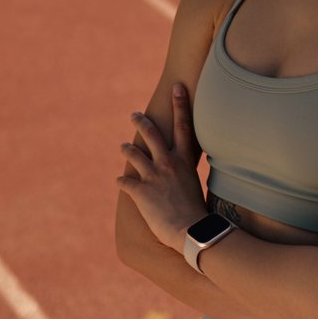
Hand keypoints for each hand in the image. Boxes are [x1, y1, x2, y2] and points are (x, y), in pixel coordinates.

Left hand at [116, 95, 208, 250]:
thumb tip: (186, 173)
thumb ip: (187, 174)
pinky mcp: (141, 191)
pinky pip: (125, 182)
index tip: (176, 87)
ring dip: (126, 149)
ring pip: (133, 154)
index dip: (180, 104)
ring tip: (123, 147)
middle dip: (141, 121)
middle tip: (134, 114)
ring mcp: (153, 176)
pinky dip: (122, 182)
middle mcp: (168, 163)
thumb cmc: (198, 213)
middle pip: (151, 134)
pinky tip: (119, 183)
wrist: (192, 231)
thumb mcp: (195, 186)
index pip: (183, 126)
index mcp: (184, 161)